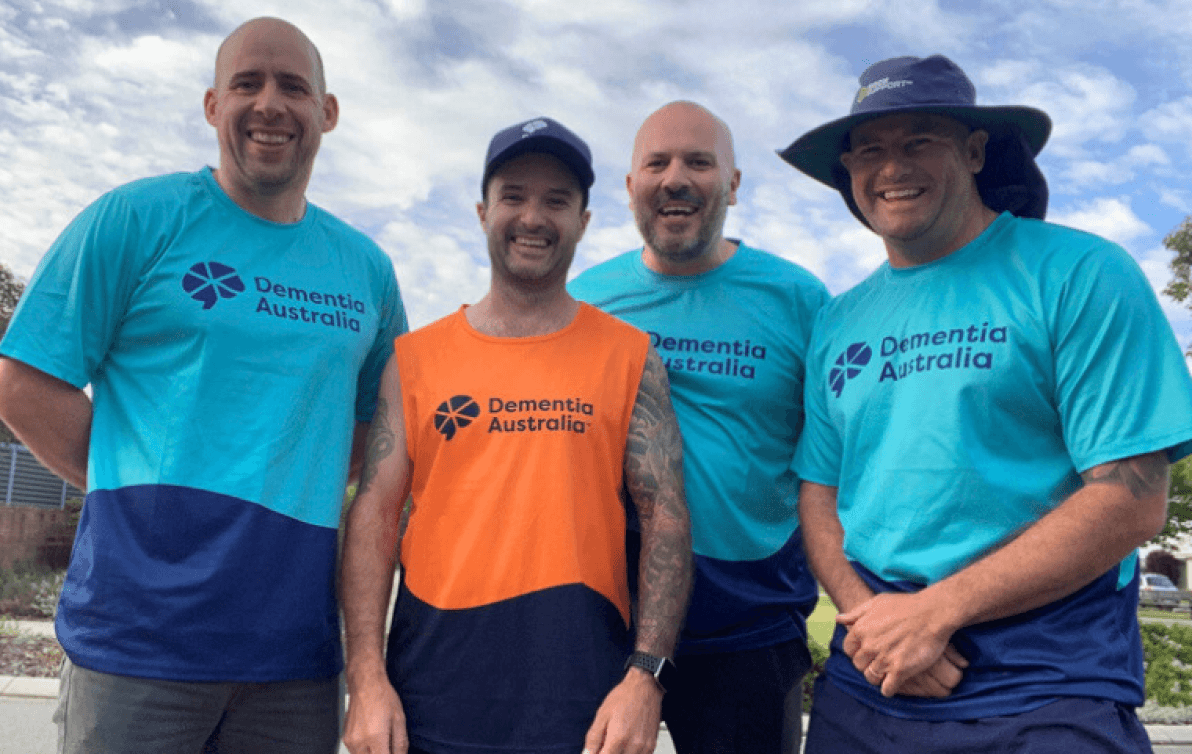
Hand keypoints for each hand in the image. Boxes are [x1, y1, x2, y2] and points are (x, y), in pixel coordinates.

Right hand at [342, 676, 408, 753]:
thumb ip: (400, 743)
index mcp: (375, 738)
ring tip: (382, 740)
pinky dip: (366, 750)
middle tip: (389, 745)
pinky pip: (356, 752)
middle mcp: (359, 742)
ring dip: (374, 753)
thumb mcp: (399, 719)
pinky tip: (372, 737)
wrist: (365, 684)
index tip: (395, 751)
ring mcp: (350, 741)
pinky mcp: (346, 738)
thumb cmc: (383, 697)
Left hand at [583, 669, 662, 753]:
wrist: (644, 688)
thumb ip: (593, 737)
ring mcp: (644, 748)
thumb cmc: (624, 697)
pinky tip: (626, 743)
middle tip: (605, 744)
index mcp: (618, 739)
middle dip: (608, 753)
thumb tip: (589, 752)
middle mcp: (633, 746)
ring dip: (619, 753)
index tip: (596, 750)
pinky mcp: (651, 746)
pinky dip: (629, 753)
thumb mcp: (602, 714)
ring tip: (616, 741)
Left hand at [837, 591, 959, 697]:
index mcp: (861, 629)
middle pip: (858, 664)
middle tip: (878, 661)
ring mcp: (884, 659)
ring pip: (870, 678)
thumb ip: (856, 613)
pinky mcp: (900, 670)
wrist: (933, 613)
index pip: (848, 649)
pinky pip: (887, 689)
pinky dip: (889, 688)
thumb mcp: (876, 602)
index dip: (857, 651)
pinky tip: (894, 682)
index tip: (867, 651)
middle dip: (866, 664)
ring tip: (885, 672)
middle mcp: (869, 646)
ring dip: (877, 677)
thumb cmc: (906, 605)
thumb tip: (838, 619)